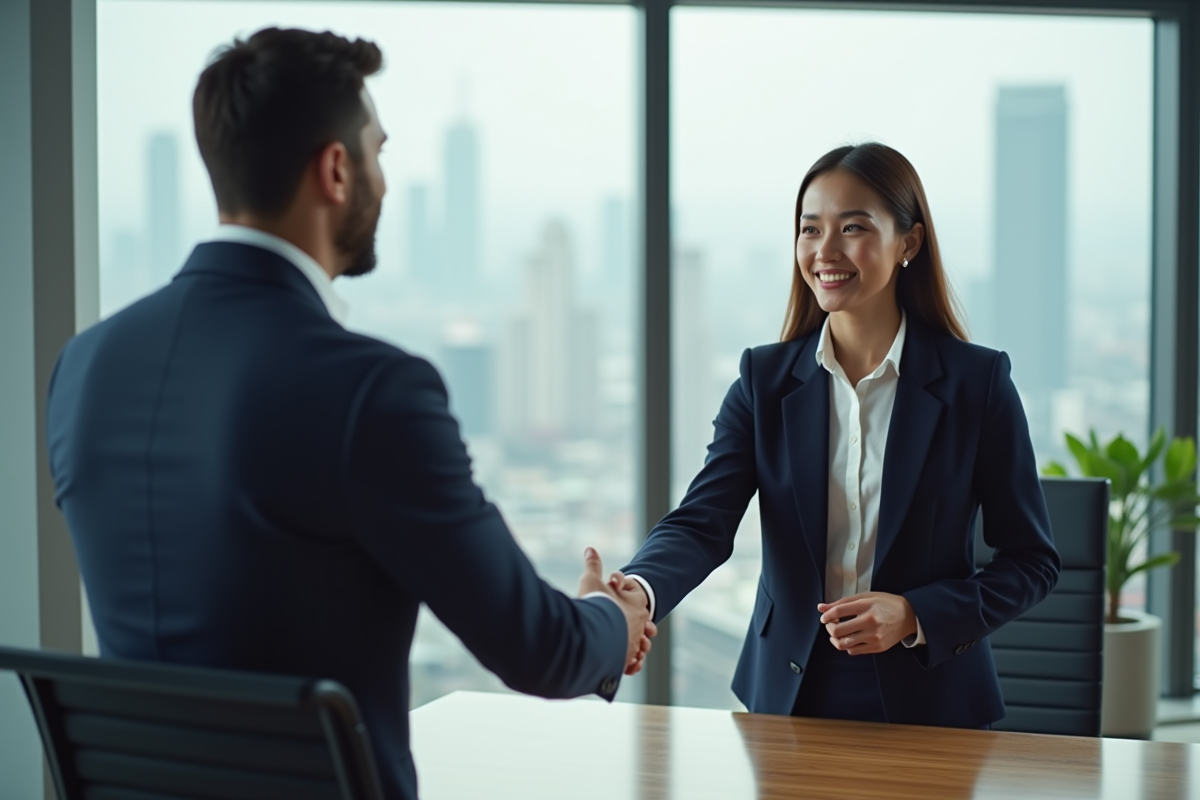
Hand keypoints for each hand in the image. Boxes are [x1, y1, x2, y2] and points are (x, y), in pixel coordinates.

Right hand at [578, 548, 655, 676]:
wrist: (592, 636)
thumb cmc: (595, 606)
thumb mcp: (592, 580)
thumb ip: (593, 565)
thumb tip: (590, 549)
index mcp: (637, 606)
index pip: (639, 602)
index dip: (628, 599)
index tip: (616, 598)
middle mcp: (639, 627)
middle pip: (640, 626)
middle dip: (628, 624)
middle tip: (613, 621)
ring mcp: (633, 645)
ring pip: (636, 646)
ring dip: (629, 644)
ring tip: (614, 641)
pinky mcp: (624, 662)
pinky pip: (630, 664)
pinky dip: (626, 663)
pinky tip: (614, 658)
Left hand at [817, 592, 916, 654]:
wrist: (909, 616)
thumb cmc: (886, 604)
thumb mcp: (865, 597)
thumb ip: (842, 603)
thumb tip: (821, 607)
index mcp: (866, 606)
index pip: (838, 612)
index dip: (826, 615)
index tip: (824, 617)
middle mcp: (870, 622)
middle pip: (838, 630)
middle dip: (829, 628)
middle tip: (830, 624)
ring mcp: (874, 637)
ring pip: (843, 644)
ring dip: (835, 639)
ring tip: (838, 633)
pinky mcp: (878, 647)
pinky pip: (853, 651)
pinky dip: (847, 645)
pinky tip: (851, 637)